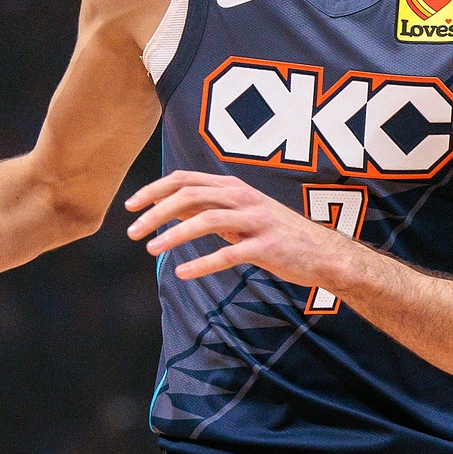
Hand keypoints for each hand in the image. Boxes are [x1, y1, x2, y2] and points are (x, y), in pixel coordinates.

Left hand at [125, 171, 350, 283]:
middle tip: (133, 231)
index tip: (130, 205)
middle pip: (190, 196)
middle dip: (156, 212)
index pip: (185, 179)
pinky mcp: (265, 246)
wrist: (322, 252)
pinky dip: (202, 263)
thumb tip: (169, 209)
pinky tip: (182, 273)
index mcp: (233, 187)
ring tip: (151, 249)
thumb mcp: (242, 213)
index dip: (154, 190)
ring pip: (206, 220)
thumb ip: (210, 208)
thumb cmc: (277, 233)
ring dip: (174, 234)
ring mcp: (255, 221)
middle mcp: (243, 198)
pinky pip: (228, 254)